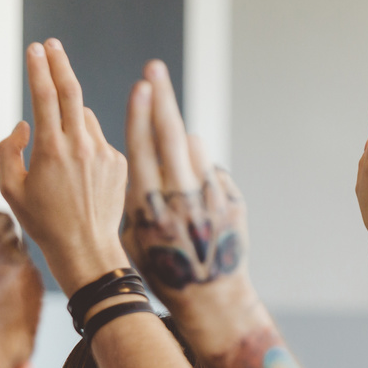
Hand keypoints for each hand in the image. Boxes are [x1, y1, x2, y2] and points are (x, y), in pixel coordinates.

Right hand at [0, 40, 128, 292]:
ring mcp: (104, 152)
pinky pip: (98, 139)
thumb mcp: (11, 189)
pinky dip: (85, 141)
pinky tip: (78, 171)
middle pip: (73, 92)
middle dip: (59, 64)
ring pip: (85, 118)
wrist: (86, 248)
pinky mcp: (120, 161)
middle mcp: (82, 146)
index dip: (39, 69)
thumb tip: (24, 124)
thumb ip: (8, 150)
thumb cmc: (43, 221)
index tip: (35, 48)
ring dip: (70, 118)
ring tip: (58, 151)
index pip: (46, 97)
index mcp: (52, 150)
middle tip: (52, 45)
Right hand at [122, 60, 260, 353]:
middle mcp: (179, 198)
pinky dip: (198, 169)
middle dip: (161, 99)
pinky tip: (191, 185)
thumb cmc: (162, 269)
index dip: (140, 114)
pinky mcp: (232, 202)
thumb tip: (151, 153)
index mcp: (147, 207)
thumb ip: (137, 195)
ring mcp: (208, 198)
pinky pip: (210, 171)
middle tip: (153, 68)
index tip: (139, 85)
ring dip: (180, 138)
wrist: (209, 299)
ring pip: (193, 150)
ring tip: (169, 133)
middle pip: (170, 136)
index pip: (142, 149)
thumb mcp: (135, 235)